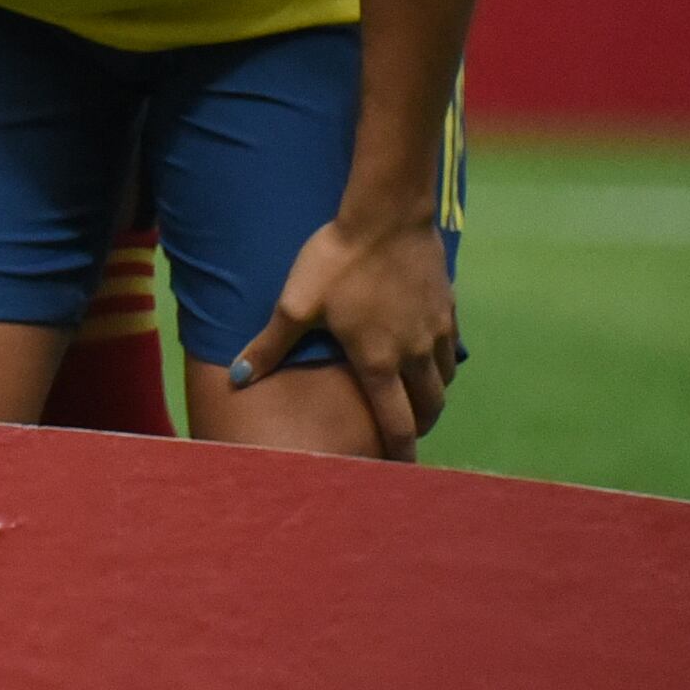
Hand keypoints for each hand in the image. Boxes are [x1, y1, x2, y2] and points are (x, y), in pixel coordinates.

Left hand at [231, 212, 460, 457]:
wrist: (386, 217)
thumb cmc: (336, 262)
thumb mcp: (295, 304)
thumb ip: (270, 345)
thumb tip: (238, 378)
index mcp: (378, 362)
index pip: (396, 422)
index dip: (400, 451)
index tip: (401, 471)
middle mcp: (414, 355)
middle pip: (429, 407)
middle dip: (419, 426)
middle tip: (407, 435)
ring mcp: (436, 332)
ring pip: (444, 380)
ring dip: (433, 395)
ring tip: (418, 400)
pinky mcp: (449, 308)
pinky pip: (450, 349)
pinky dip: (442, 363)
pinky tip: (428, 356)